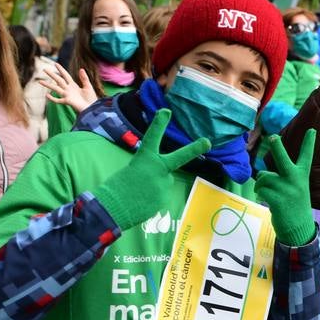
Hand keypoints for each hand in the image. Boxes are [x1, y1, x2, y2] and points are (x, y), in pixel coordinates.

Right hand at [37, 63, 96, 113]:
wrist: (92, 108)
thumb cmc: (91, 99)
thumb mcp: (88, 87)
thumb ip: (84, 78)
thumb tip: (81, 69)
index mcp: (73, 85)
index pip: (65, 75)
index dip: (61, 70)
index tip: (56, 63)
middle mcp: (68, 89)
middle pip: (58, 80)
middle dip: (52, 75)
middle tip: (44, 69)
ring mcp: (67, 95)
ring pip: (55, 89)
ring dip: (48, 85)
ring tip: (39, 81)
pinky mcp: (67, 101)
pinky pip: (58, 100)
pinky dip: (52, 98)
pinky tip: (47, 95)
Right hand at [93, 108, 210, 229]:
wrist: (112, 208)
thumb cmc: (116, 188)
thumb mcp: (132, 171)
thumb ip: (149, 171)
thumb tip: (162, 179)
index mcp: (144, 159)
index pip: (152, 137)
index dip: (160, 123)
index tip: (167, 111)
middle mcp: (158, 169)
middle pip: (180, 156)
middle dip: (195, 148)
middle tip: (207, 142)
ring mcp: (164, 184)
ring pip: (164, 182)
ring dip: (154, 187)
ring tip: (138, 194)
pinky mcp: (165, 198)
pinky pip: (160, 195)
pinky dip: (152, 198)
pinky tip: (141, 202)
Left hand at [254, 132, 316, 245]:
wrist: (298, 228)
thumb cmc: (294, 206)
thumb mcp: (296, 189)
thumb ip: (282, 179)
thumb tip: (261, 175)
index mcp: (302, 176)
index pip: (306, 156)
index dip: (309, 143)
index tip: (312, 130)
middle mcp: (295, 180)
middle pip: (283, 159)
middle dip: (277, 146)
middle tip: (273, 137)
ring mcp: (286, 190)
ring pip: (264, 177)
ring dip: (261, 184)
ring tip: (268, 192)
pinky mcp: (277, 200)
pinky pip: (261, 190)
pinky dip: (260, 194)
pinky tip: (266, 200)